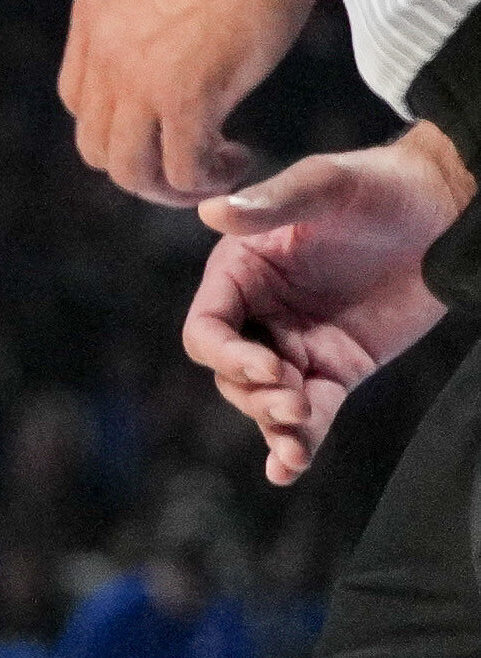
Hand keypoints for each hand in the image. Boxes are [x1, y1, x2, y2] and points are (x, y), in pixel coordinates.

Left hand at [62, 0, 329, 206]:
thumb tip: (172, 14)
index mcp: (93, 13)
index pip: (80, 98)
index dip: (120, 123)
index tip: (166, 123)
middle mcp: (103, 50)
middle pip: (96, 143)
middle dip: (141, 164)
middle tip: (192, 161)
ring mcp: (138, 77)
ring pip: (129, 170)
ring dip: (170, 185)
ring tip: (215, 171)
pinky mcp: (187, 95)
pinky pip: (182, 168)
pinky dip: (207, 179)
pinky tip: (238, 160)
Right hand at [183, 135, 465, 481]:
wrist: (449, 211)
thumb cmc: (383, 186)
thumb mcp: (327, 186)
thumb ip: (273, 203)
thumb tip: (213, 211)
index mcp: (241, 272)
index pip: (207, 328)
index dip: (226, 355)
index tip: (268, 367)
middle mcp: (260, 313)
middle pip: (231, 373)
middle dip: (256, 395)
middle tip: (294, 401)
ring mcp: (297, 345)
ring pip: (266, 401)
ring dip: (275, 426)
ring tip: (298, 443)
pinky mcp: (337, 369)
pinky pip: (312, 414)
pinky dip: (298, 443)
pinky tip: (289, 470)